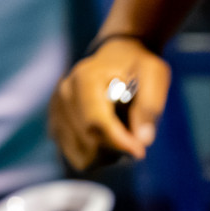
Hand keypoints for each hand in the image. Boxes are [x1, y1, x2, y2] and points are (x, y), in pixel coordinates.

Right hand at [49, 36, 170, 167]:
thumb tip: (142, 139)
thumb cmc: (137, 66)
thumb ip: (150, 105)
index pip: (95, 121)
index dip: (118, 142)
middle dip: (116, 147)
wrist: (116, 55)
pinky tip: (106, 139)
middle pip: (88, 140)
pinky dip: (95, 155)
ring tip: (120, 133)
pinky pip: (75, 155)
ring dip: (106, 153)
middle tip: (135, 136)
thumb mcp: (154, 75)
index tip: (140, 151)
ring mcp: (56, 107)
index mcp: (85, 77)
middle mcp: (64, 91)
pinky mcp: (55, 121)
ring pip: (82, 152)